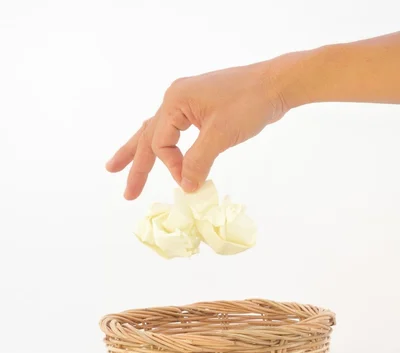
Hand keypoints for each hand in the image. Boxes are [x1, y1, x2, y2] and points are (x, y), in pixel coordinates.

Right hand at [106, 60, 289, 198]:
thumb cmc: (249, 104)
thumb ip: (198, 162)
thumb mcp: (220, 135)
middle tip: (127, 193)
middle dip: (135, 165)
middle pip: (148, 137)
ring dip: (141, 152)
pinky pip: (174, 130)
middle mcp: (175, 99)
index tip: (191, 181)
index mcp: (175, 101)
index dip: (172, 167)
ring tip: (118, 167)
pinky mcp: (200, 108)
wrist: (276, 85)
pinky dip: (166, 145)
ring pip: (157, 132)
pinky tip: (159, 152)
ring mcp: (187, 102)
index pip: (160, 144)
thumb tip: (185, 187)